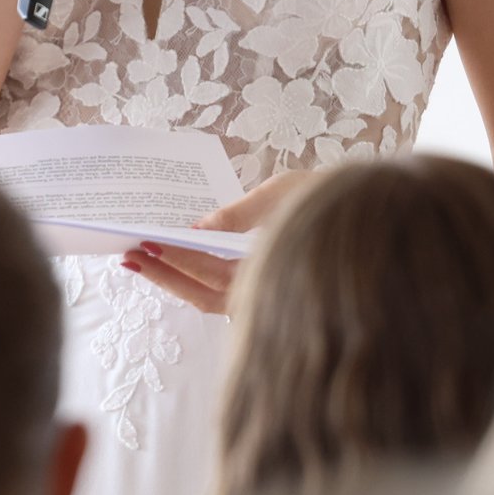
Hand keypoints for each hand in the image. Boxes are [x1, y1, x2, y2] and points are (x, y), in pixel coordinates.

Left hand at [119, 168, 313, 315]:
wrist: (365, 215)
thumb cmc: (330, 198)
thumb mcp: (284, 194)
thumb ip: (240, 214)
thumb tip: (196, 228)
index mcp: (278, 269)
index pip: (216, 271)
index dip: (181, 259)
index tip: (150, 244)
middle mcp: (270, 294)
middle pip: (204, 295)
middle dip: (165, 275)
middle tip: (129, 255)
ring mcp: (265, 299)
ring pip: (209, 300)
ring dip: (173, 281)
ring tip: (139, 261)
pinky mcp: (261, 293)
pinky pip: (219, 295)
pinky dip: (190, 281)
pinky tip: (170, 263)